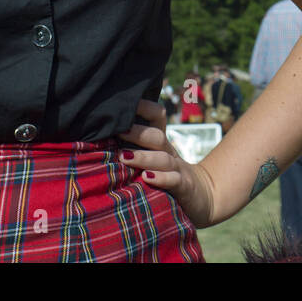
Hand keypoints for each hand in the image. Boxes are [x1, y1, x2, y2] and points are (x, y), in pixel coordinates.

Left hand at [118, 98, 215, 227]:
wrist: (202, 197)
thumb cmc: (166, 176)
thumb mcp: (152, 159)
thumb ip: (132, 148)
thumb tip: (99, 135)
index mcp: (160, 142)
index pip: (157, 116)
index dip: (144, 107)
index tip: (122, 103)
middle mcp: (168, 152)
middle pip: (156, 136)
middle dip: (137, 132)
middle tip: (118, 131)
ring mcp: (178, 168)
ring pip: (162, 158)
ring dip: (143, 157)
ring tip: (124, 157)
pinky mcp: (184, 186)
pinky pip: (174, 180)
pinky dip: (161, 178)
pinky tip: (147, 178)